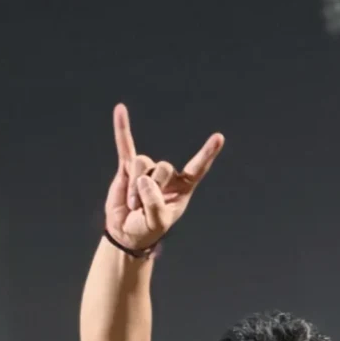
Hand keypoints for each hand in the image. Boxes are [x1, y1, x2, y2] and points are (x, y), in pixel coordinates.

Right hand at [104, 104, 224, 255]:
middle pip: (163, 167)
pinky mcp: (127, 167)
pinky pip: (125, 145)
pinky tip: (120, 109)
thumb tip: (144, 179)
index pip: (198, 168)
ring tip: (133, 204)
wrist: (126, 230)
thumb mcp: (156, 222)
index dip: (207, 154)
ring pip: (142, 164)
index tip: (219, 137)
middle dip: (151, 188)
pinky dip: (122, 128)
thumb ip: (154, 204)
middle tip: (142, 208)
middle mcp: (167, 175)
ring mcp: (147, 168)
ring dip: (134, 187)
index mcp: (183, 187)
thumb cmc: (147, 228)